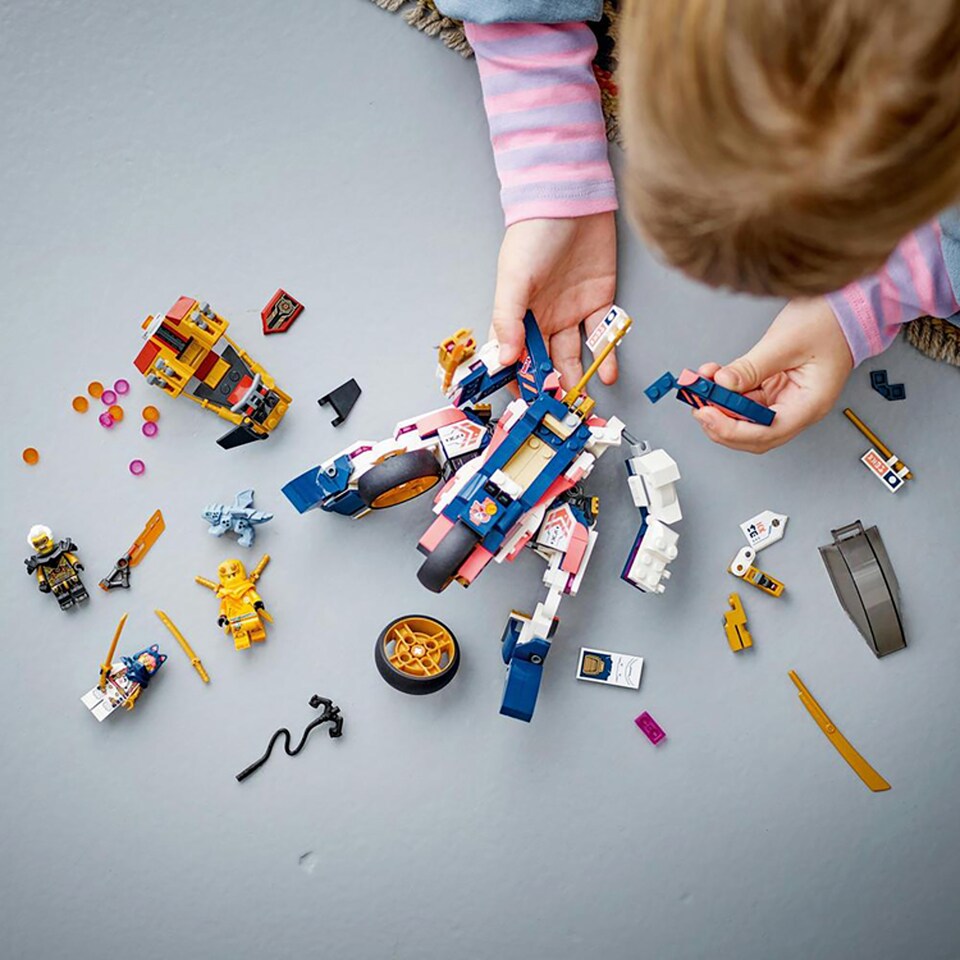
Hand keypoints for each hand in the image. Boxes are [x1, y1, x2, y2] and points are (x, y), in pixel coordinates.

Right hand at [491, 213, 616, 387]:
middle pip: (545, 361)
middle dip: (551, 387)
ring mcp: (572, 312)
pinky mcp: (600, 302)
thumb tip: (504, 358)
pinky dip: (604, 356)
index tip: (526, 403)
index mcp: (517, 314)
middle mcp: (543, 317)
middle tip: (558, 410)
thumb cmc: (533, 235)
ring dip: (576, 378)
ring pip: (573, 355)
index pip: (514, 357)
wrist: (571, 200)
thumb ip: (508, 320)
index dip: (519, 380)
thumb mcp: (514, 280)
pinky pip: (602, 337)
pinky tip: (604, 374)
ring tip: (582, 400)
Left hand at [693, 297, 853, 452]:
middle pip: (753, 434)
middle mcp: (798, 407)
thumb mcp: (784, 343)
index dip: (731, 430)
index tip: (707, 414)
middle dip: (721, 423)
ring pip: (745, 418)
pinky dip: (727, 392)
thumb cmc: (830, 323)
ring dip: (720, 405)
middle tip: (697, 404)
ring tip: (700, 386)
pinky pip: (746, 399)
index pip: (766, 433)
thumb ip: (750, 368)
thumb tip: (721, 384)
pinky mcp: (775, 387)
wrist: (846, 306)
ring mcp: (786, 399)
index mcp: (809, 404)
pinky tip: (712, 377)